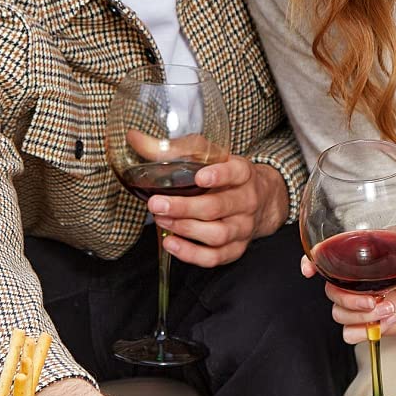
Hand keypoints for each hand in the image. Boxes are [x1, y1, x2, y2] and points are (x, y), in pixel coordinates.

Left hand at [149, 157, 286, 267]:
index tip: (201, 176)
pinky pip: (215, 257)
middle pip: (218, 207)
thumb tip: (135, 138)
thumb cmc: (226, 174)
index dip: (220, 175)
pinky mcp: (236, 248)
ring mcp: (243, 227)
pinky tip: (171, 243)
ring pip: (217, 234)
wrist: (261, 200)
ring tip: (162, 220)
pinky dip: (191, 253)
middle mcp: (247, 201)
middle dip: (185, 208)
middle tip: (158, 204)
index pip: (236, 172)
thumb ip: (174, 148)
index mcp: (243, 173)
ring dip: (185, 229)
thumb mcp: (208, 155)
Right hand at [299, 242, 395, 344]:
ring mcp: (353, 305)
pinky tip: (388, 322)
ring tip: (389, 309)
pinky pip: (350, 334)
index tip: (310, 270)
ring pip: (339, 315)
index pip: (323, 257)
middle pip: (331, 293)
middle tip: (374, 301)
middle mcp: (349, 283)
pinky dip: (367, 332)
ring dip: (363, 317)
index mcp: (355, 262)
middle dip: (351, 300)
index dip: (311, 262)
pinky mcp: (361, 324)